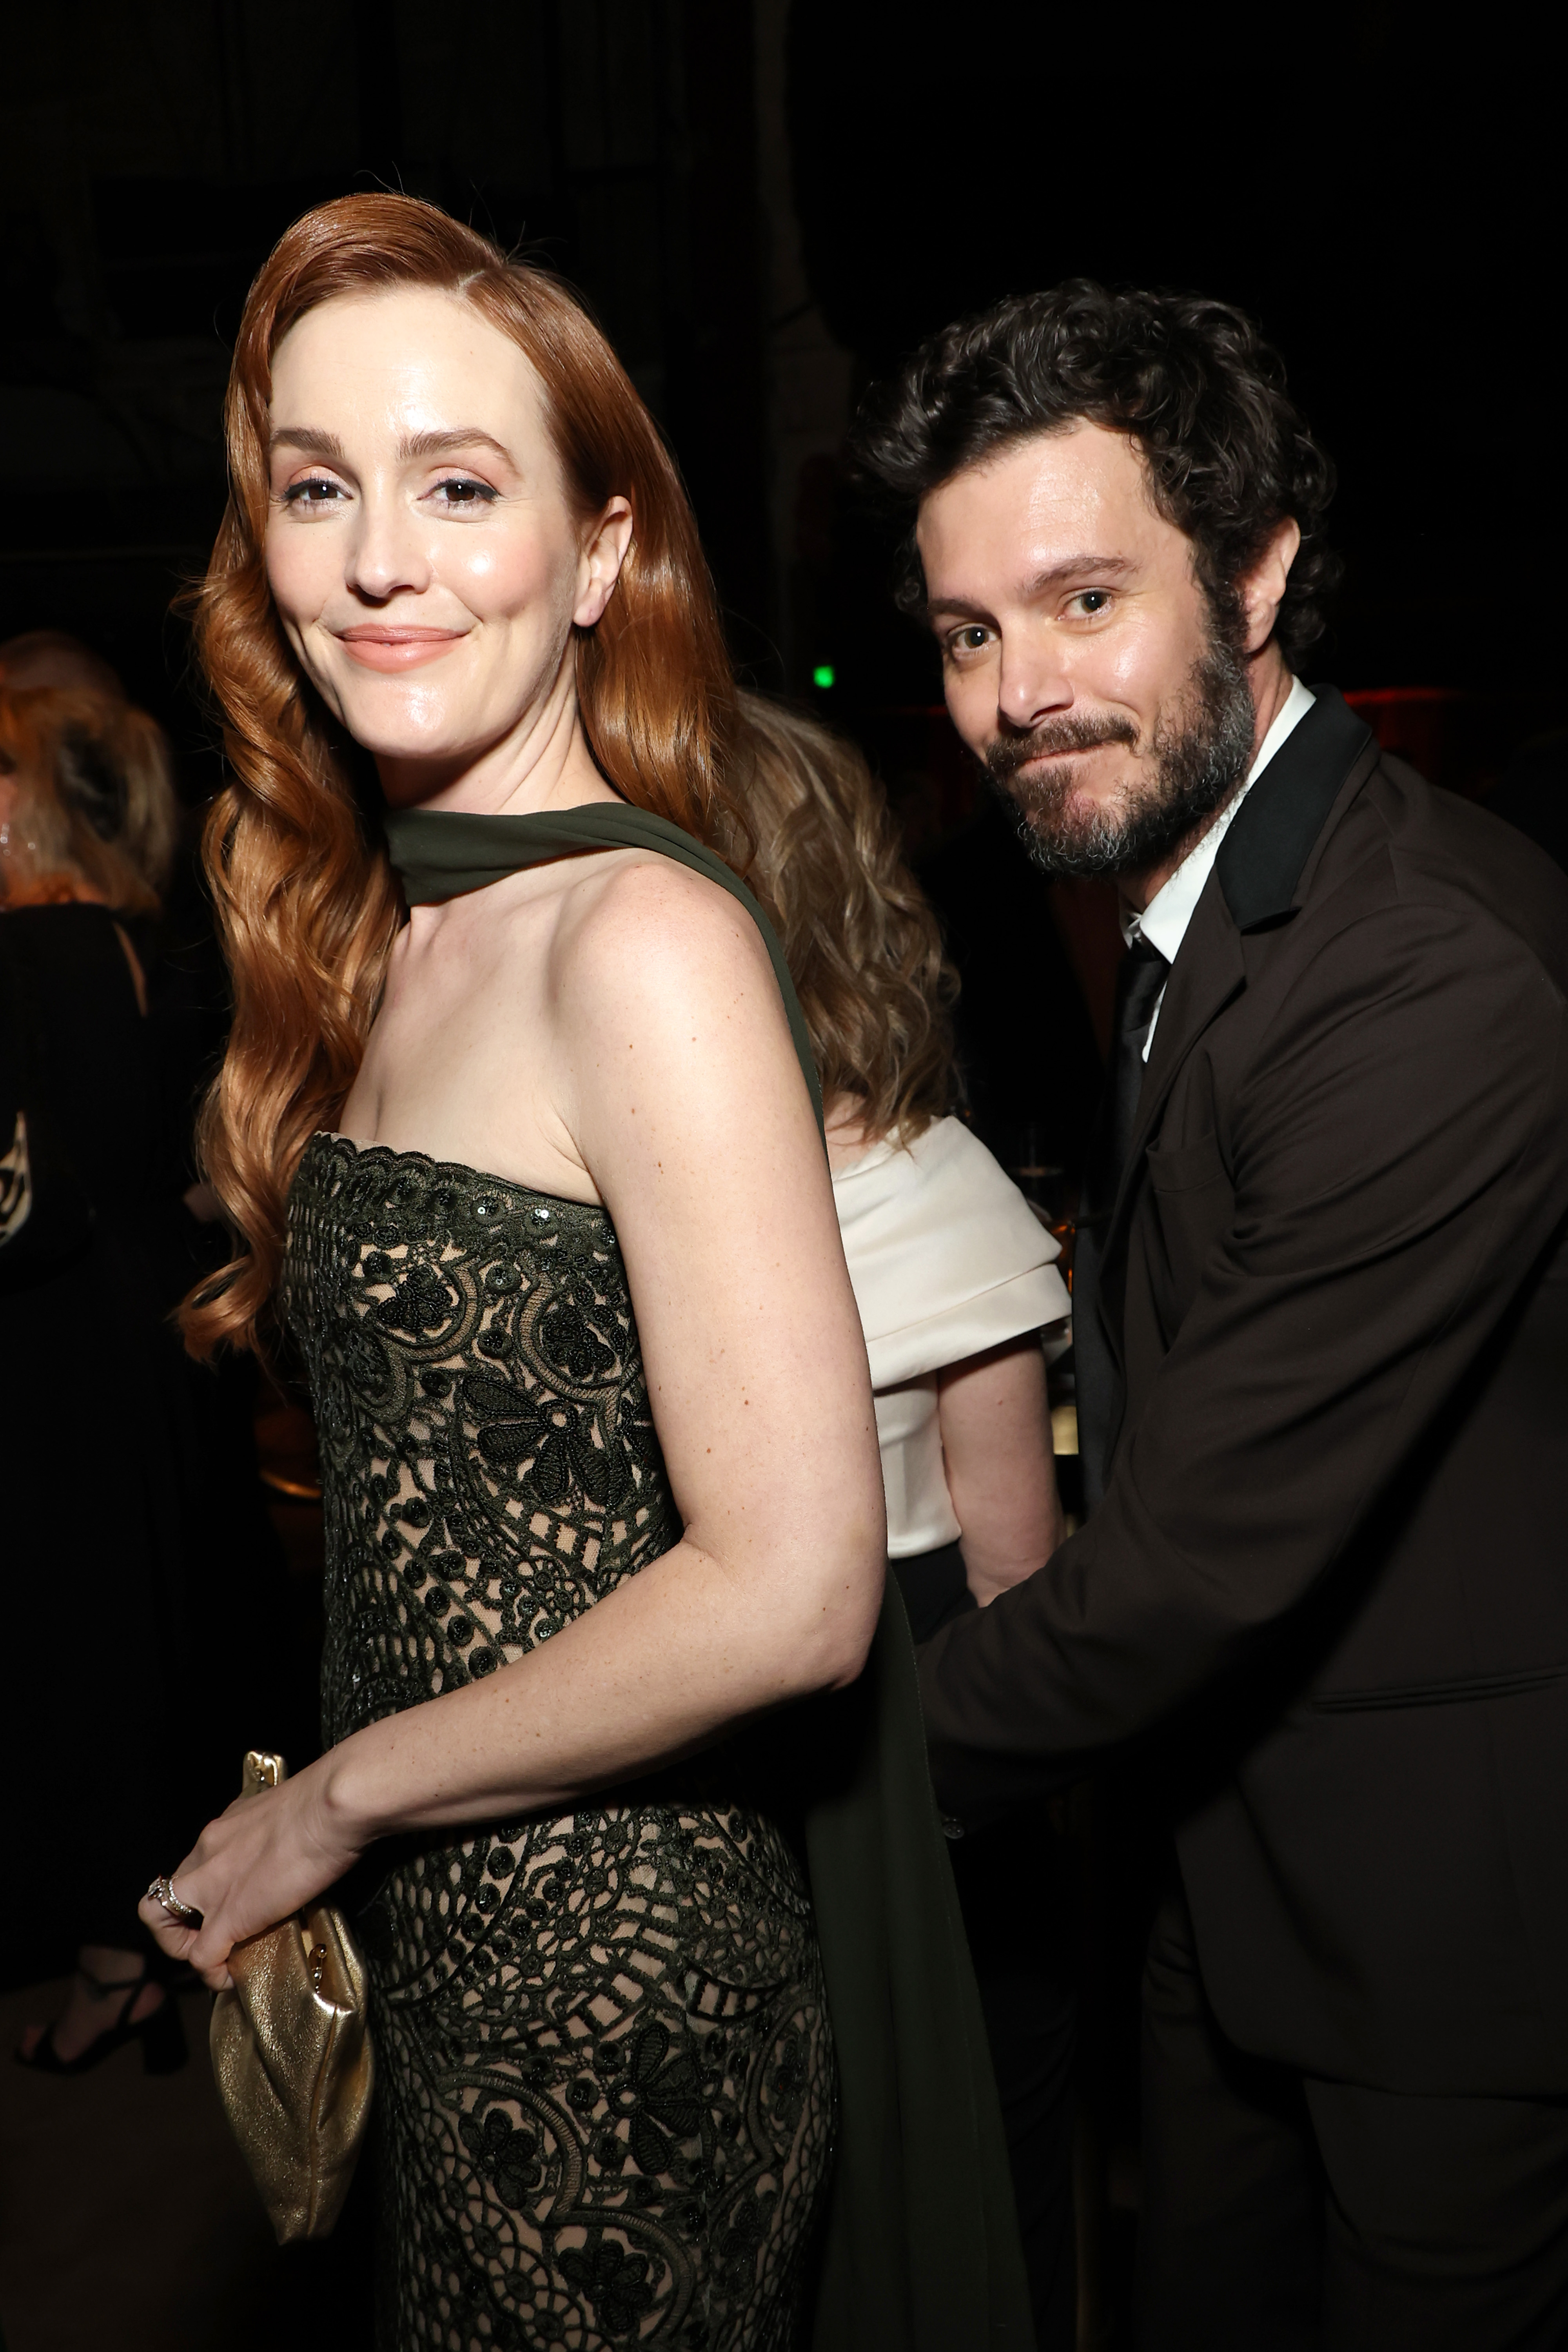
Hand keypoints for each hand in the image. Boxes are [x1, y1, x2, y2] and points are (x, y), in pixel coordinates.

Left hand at [137, 1759, 363, 1991]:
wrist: (331, 1808)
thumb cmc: (325, 1801)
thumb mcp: (285, 1813)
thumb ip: (274, 1835)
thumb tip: (289, 1850)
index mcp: (223, 1828)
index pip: (194, 1865)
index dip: (200, 1894)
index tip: (223, 1906)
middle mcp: (207, 1852)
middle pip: (164, 1895)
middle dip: (180, 1924)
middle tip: (213, 1937)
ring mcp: (213, 1886)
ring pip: (163, 1924)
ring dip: (185, 1948)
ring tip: (217, 1959)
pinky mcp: (230, 1915)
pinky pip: (202, 1957)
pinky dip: (213, 1974)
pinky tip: (233, 1976)